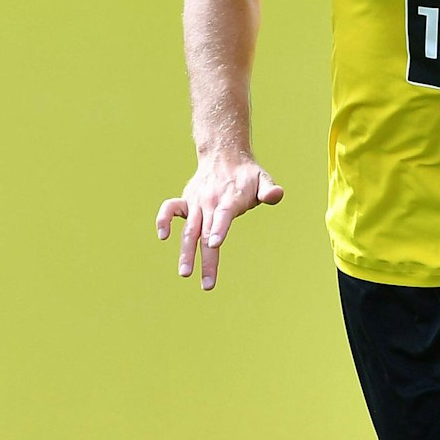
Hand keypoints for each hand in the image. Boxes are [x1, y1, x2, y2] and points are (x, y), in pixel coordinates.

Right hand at [155, 154, 283, 291]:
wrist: (223, 154)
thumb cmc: (246, 174)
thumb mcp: (263, 178)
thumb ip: (269, 189)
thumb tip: (276, 195)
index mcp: (231, 197)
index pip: (224, 214)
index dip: (219, 228)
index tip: (214, 244)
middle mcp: (211, 201)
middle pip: (206, 232)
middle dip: (206, 260)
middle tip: (207, 284)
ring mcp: (196, 202)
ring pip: (189, 230)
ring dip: (186, 252)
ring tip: (185, 273)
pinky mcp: (185, 201)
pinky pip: (169, 209)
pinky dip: (163, 220)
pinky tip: (163, 236)